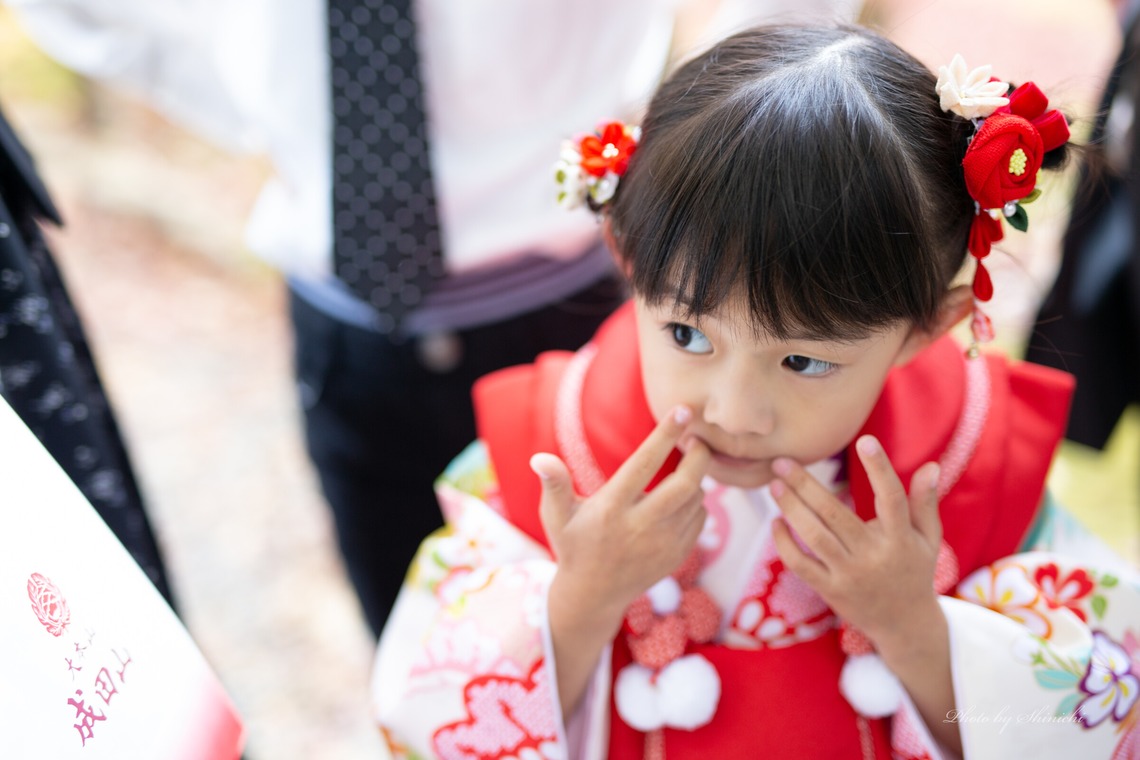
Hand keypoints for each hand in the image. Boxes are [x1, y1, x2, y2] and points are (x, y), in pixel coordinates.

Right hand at [531, 405, 710, 628]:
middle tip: (698, 438)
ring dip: (697, 478)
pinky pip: (699, 519)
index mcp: (611, 509)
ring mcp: (663, 544)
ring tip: (688, 465)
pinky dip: (697, 502)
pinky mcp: (677, 555)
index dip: (665, 434)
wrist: (593, 595)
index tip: (682, 410)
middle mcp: (641, 527)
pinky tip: (683, 495)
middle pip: (685, 485)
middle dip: (699, 456)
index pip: (644, 464)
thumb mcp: (557, 515)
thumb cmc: (573, 544)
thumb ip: (554, 484)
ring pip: (696, 501)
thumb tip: (540, 457)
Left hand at [769, 435, 943, 651]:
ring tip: (775, 485)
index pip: (892, 499)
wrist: (905, 625)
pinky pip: (800, 564)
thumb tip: (930, 465)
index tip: (865, 441)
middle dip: (806, 485)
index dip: (880, 470)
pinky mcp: (830, 590)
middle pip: (835, 515)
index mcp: (900, 539)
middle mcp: (873, 556)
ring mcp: (849, 575)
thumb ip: (925, 501)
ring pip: (813, 537)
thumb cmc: (914, 570)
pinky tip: (776, 521)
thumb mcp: (928, 538)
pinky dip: (784, 543)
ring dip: (791, 509)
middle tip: (782, 461)